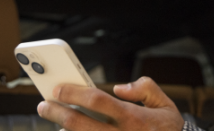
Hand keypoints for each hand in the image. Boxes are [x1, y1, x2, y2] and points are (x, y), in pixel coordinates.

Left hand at [37, 76, 184, 130]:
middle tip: (44, 106)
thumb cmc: (169, 130)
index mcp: (133, 118)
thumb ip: (144, 88)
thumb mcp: (165, 104)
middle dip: (57, 114)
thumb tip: (120, 88)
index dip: (73, 93)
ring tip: (56, 123)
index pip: (97, 101)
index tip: (58, 89)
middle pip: (80, 125)